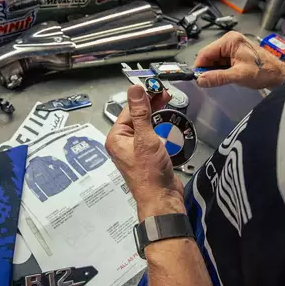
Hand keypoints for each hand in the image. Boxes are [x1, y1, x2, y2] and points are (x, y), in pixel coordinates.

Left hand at [105, 85, 185, 220]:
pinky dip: (158, 126)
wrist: (162, 198)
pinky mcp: (147, 155)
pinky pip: (151, 134)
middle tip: (165, 94)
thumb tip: (135, 89)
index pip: (129, 110)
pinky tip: (166, 121)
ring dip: (155, 113)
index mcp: (116, 138)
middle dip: (150, 104)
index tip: (157, 87)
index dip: (143, 97)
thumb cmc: (150, 172)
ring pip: (144, 124)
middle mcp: (123, 143)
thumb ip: (140, 113)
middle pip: (136, 116)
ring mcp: (135, 149)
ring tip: (167, 102)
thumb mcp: (145, 139)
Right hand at [193, 31, 284, 88]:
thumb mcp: (238, 75)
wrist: (279, 74)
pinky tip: (226, 76)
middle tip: (210, 82)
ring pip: (215, 59)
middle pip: (210, 55)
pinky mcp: (236, 53)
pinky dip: (221, 70)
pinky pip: (222, 61)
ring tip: (221, 79)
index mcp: (230, 40)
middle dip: (208, 69)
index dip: (199, 66)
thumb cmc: (263, 72)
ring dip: (215, 70)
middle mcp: (230, 40)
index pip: (206, 52)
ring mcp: (233, 46)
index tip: (197, 79)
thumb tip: (200, 80)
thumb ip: (218, 77)